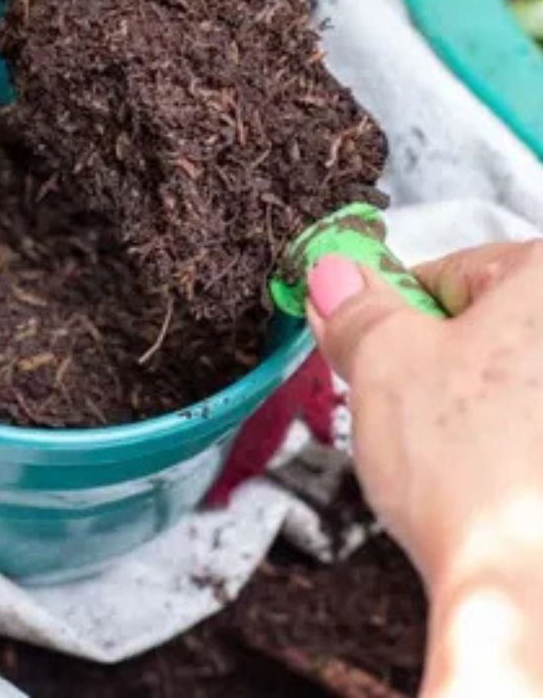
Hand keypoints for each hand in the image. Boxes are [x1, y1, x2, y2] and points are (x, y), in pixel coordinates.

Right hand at [308, 243, 542, 696]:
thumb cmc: (472, 468)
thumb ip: (357, 307)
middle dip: (433, 356)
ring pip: (511, 380)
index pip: (456, 269)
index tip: (365, 336)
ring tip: (438, 446)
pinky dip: (504, 440)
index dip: (397, 306)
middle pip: (491, 324)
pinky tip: (479, 474)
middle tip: (397, 398)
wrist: (528, 589)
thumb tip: (335, 275)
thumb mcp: (383, 361)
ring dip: (465, 401)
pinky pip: (528, 426)